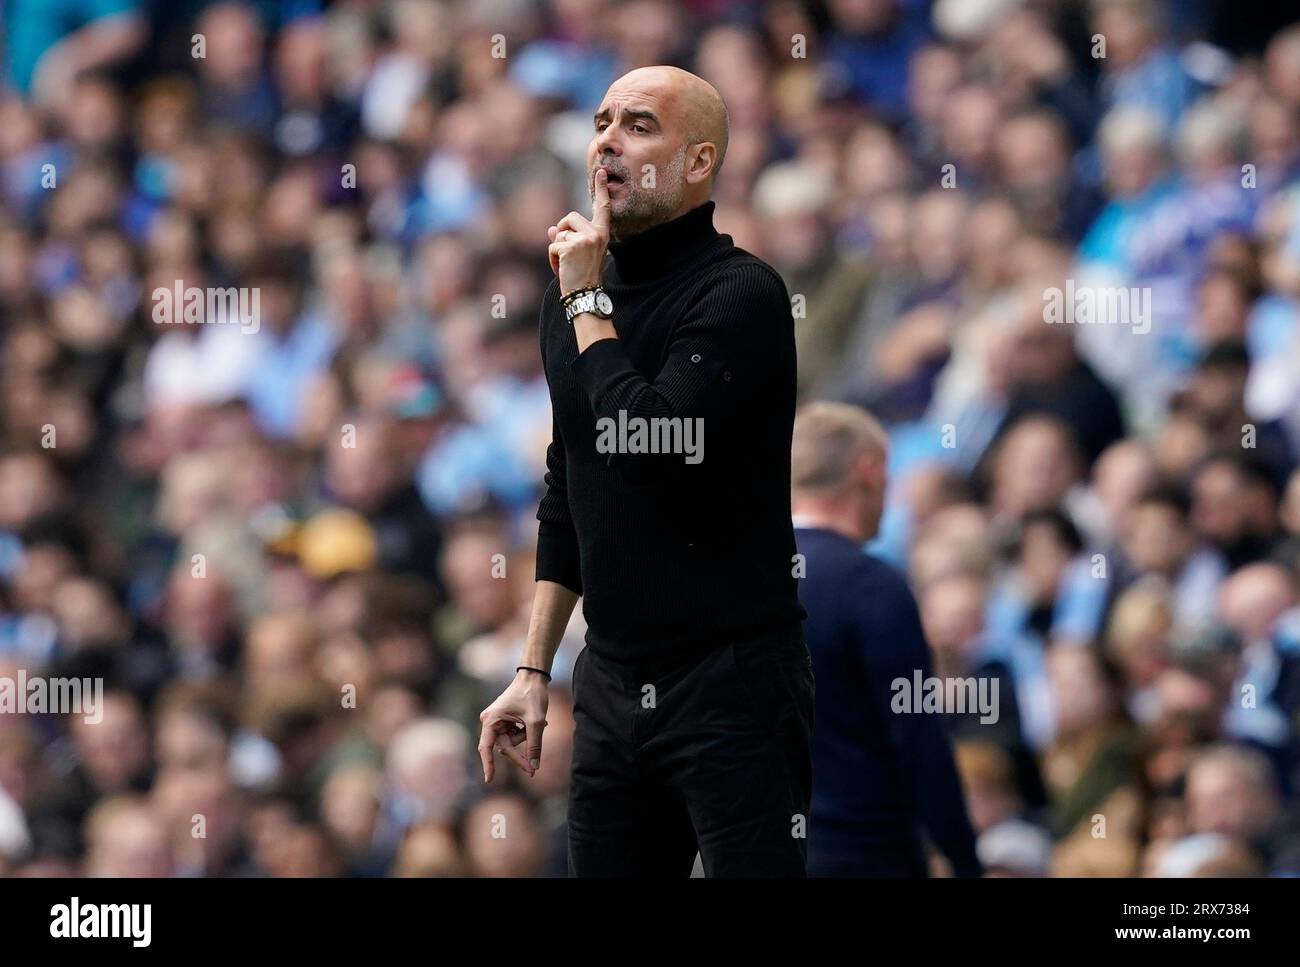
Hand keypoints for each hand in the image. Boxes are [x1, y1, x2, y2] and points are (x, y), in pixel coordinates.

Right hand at [478, 668, 549, 781]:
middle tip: (533, 771)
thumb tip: (534, 767)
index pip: (486, 748)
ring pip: (511, 742)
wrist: (534, 676)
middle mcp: (489, 721)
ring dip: (526, 737)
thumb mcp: (536, 722)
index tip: (489, 780)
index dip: (488, 764)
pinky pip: (514, 735)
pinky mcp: (504, 721)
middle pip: (504, 747)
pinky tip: (536, 721)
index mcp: (491, 720)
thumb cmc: (532, 694)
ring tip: (540, 723)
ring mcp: (496, 721)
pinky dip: (525, 732)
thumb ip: (534, 745)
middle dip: (520, 754)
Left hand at [548, 168, 611, 295]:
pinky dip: (552, 259)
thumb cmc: (582, 275)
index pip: (602, 208)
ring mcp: (585, 239)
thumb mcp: (578, 253)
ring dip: (557, 249)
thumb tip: (552, 229)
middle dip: (562, 232)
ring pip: (559, 232)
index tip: (602, 171)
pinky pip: (553, 245)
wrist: (585, 294)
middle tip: (568, 253)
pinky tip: (562, 269)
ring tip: (566, 264)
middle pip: (569, 217)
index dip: (601, 189)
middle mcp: (596, 233)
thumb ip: (567, 238)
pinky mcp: (572, 246)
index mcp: (602, 233)